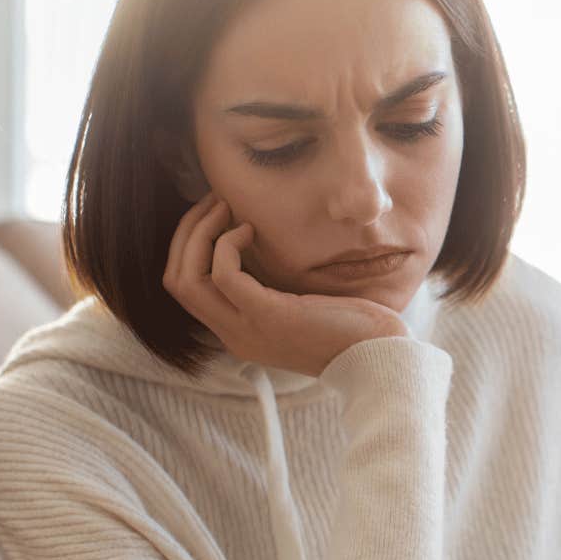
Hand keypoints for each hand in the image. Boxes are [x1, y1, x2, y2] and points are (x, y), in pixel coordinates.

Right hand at [162, 195, 408, 376]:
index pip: (187, 290)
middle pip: (176, 281)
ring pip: (186, 279)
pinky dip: (228, 244)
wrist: (383, 357)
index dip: (190, 247)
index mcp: (240, 333)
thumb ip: (274, 289)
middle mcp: (235, 335)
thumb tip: (258, 247)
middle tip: (213, 202)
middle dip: (187, 234)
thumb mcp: (302, 308)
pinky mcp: (269, 316)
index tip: (215, 216)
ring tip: (224, 207)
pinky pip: (224, 274)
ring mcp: (248, 329)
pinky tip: (251, 230)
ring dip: (199, 233)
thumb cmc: (355, 328)